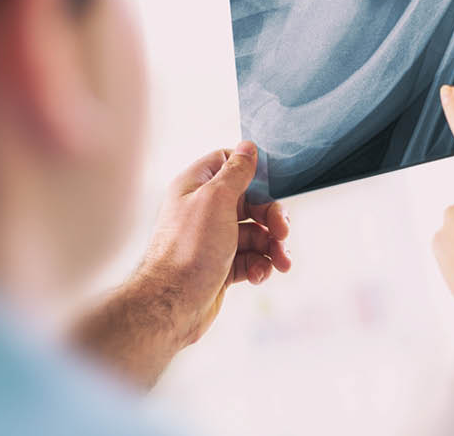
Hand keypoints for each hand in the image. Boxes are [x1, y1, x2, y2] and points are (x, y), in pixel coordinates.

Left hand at [138, 141, 290, 344]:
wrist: (171, 306)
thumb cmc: (189, 250)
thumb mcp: (216, 200)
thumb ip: (236, 172)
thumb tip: (249, 146)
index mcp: (196, 186)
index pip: (230, 164)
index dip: (254, 172)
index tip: (273, 185)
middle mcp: (204, 210)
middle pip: (251, 201)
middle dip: (272, 218)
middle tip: (282, 233)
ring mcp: (213, 239)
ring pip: (255, 234)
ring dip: (273, 247)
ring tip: (281, 263)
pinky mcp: (220, 266)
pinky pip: (250, 259)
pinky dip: (261, 266)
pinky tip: (261, 275)